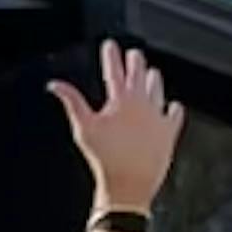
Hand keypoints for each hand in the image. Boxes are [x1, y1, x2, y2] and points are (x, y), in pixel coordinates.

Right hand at [58, 41, 182, 210]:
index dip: (111, 55)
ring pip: (158, 89)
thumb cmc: (105, 159)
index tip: (110, 45)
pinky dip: (174, 108)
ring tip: (152, 73)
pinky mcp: (169, 132)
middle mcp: (141, 103)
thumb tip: (55, 85)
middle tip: (133, 54)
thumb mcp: (83, 128)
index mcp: (120, 100)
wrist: (128, 186)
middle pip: (139, 73)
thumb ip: (71, 102)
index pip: (114, 69)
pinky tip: (173, 106)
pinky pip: (175, 114)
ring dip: (153, 79)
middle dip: (135, 61)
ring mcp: (157, 117)